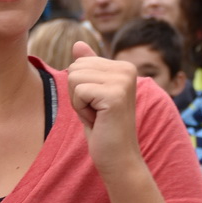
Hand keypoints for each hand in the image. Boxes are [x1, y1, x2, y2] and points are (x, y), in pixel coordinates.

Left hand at [65, 43, 142, 183]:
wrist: (119, 159)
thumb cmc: (103, 128)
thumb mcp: (92, 94)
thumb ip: (88, 68)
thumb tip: (77, 43)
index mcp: (124, 66)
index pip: (80, 62)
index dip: (80, 88)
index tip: (97, 106)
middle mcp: (127, 68)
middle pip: (75, 67)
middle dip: (77, 93)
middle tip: (97, 113)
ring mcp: (122, 81)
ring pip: (74, 77)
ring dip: (78, 103)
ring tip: (98, 116)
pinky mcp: (115, 95)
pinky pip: (78, 91)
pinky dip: (81, 110)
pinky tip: (98, 121)